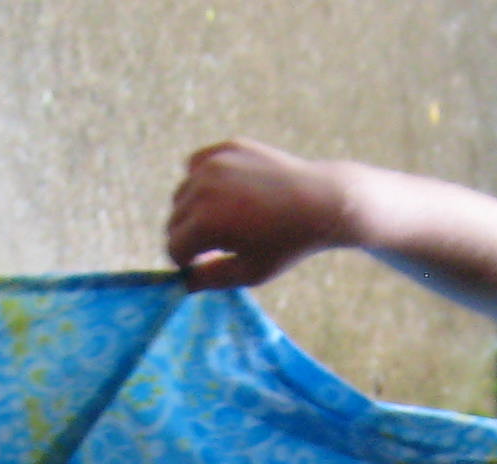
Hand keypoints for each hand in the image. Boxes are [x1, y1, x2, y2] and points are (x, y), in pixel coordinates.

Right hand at [167, 139, 351, 289]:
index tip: (210, 263)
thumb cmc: (286, 245)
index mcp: (205, 224)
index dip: (189, 262)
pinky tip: (226, 193)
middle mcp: (202, 189)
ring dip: (194, 210)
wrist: (322, 201)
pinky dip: (203, 180)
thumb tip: (184, 282)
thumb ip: (210, 279)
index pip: (173, 248)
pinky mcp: (227, 148)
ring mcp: (214, 164)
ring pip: (182, 193)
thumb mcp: (249, 273)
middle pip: (174, 220)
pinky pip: (197, 166)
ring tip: (225, 220)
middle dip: (189, 236)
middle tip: (219, 244)